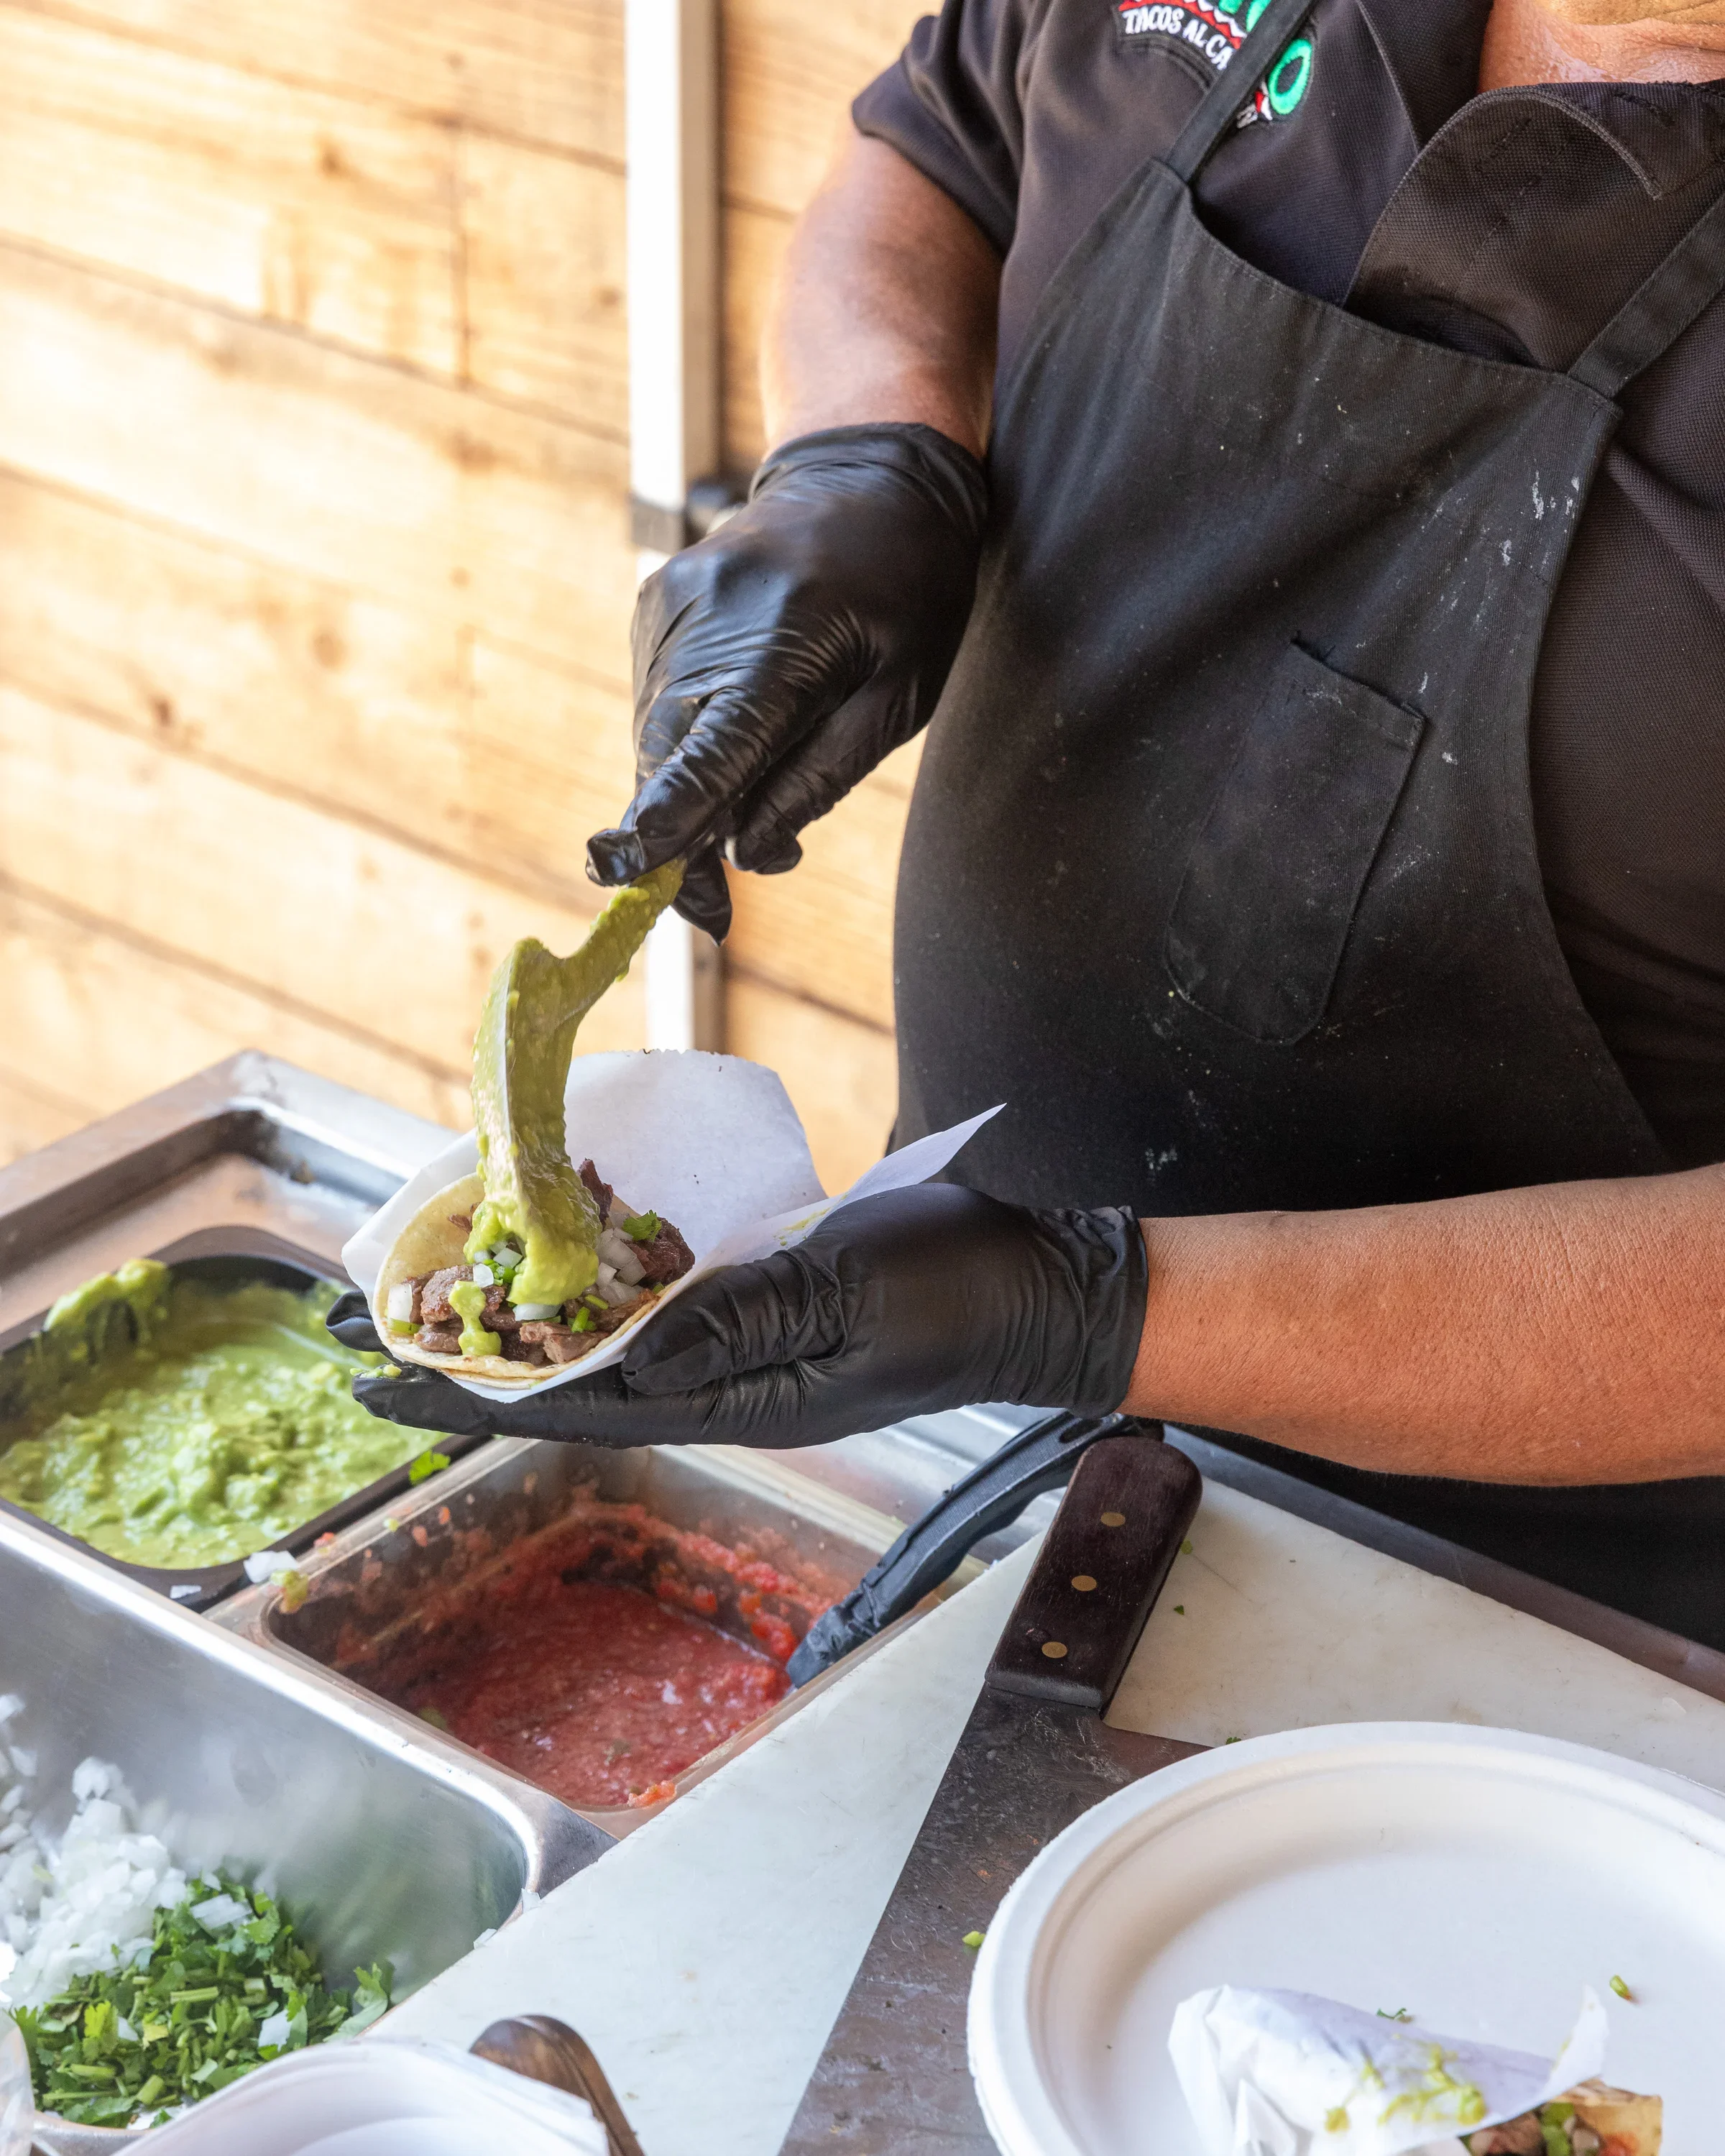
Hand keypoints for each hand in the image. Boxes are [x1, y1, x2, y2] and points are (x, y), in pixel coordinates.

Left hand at [336, 1184, 1147, 1449]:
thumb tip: (629, 1354)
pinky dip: (596, 1285)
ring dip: (521, 1321)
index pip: (577, 1409)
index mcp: (742, 1399)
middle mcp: (728, 1382)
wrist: (1044, 1286)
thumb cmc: (961, 1288)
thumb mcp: (851, 1291)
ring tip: (435, 1290)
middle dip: (467, 1357)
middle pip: (574, 1382)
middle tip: (368, 1325)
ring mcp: (748, 1347)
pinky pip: (662, 1306)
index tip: (377, 1385)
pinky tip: (558, 1258)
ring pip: (612, 1344)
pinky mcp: (768, 1306)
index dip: (469, 1396)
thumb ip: (743, 1316)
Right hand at [586, 424, 987, 939]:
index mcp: (779, 643)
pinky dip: (684, 741)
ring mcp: (669, 606)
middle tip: (714, 904)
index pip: (703, 760)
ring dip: (686, 790)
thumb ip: (821, 777)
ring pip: (653, 738)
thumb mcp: (900, 695)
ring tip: (740, 807)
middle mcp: (706, 620)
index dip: (668, 834)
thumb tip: (747, 852)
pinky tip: (733, 734)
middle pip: (666, 761)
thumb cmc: (909, 588)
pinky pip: (656, 701)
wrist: (869, 471)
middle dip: (684, 837)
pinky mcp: (654, 603)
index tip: (641, 888)